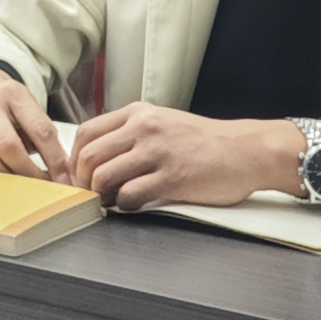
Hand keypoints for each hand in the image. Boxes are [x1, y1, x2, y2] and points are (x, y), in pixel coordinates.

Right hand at [0, 64, 64, 179]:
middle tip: (44, 188)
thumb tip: (64, 174)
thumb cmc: (8, 107)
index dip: (55, 159)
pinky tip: (1, 186)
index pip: (39, 130)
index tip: (65, 180)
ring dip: (7, 179)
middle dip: (30, 172)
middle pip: (8, 145)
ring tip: (23, 188)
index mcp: (14, 94)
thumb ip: (45, 136)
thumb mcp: (28, 109)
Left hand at [67, 103, 296, 213]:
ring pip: (104, 176)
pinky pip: (130, 195)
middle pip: (89, 155)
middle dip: (82, 181)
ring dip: (100, 195)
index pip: (87, 132)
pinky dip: (123, 206)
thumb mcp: (163, 122)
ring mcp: (158, 152)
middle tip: (89, 195)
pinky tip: (132, 206)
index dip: (75, 159)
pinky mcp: (172, 178)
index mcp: (139, 113)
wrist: (245, 151)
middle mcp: (144, 127)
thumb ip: (131, 133)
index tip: (78, 175)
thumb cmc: (205, 142)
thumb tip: (98, 156)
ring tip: (109, 203)